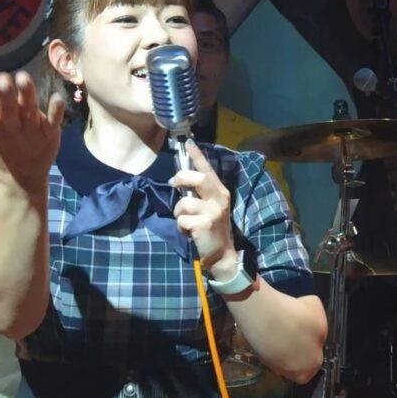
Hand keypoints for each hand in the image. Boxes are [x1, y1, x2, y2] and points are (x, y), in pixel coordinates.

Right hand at [0, 71, 64, 192]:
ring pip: (30, 110)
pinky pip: (53, 122)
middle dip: (5, 95)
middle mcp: (12, 128)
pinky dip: (55, 111)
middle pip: (8, 109)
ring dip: (27, 94)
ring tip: (23, 77)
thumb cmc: (0, 144)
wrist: (21, 177)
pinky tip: (57, 97)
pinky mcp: (50, 134)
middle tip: (2, 78)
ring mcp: (32, 131)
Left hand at [170, 141, 234, 271]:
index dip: (197, 156)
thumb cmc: (213, 229)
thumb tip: (180, 182)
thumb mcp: (211, 208)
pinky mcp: (204, 224)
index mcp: (221, 192)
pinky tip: (190, 233)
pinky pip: (181, 221)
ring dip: (178, 214)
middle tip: (173, 184)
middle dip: (181, 178)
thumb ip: (200, 194)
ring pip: (183, 203)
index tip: (188, 143)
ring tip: (187, 222)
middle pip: (197, 178)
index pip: (208, 170)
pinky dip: (181, 228)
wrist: (223, 255)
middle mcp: (219, 199)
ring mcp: (213, 211)